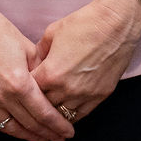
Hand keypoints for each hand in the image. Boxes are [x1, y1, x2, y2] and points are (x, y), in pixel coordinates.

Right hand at [0, 0, 74, 140]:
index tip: (68, 131)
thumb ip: (40, 70)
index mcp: (18, 83)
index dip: (58, 125)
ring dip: (28, 136)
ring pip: (11, 128)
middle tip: (59, 138)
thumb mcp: (27, 47)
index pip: (43, 113)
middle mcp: (2, 96)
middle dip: (47, 134)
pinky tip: (17, 129)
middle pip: (30, 124)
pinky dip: (8, 128)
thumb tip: (50, 84)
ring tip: (42, 138)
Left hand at [31, 0, 140, 123]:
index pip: (29, 92)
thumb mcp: (52, 33)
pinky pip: (81, 115)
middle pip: (43, 107)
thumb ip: (39, 52)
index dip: (24, 90)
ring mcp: (84, 95)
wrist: (116, 23)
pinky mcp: (99, 97)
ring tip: (48, 111)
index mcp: (50, 73)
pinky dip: (71, 115)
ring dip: (54, 113)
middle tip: (34, 100)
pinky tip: (65, 113)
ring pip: (61, 116)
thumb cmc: (83, 23)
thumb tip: (35, 62)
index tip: (23, 88)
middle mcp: (65, 89)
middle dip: (37, 104)